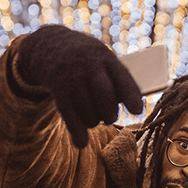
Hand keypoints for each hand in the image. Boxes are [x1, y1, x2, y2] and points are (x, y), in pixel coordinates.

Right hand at [14, 25, 142, 146]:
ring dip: (94, 121)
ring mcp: (71, 78)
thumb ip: (116, 78)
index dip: (130, 95)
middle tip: (109, 117)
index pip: (122, 77)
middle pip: (105, 97)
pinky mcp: (57, 90)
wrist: (49, 44)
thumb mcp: (102, 58)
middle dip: (110, 113)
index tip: (137, 111)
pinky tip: (81, 143)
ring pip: (88, 111)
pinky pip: (69, 115)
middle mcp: (88, 66)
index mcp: (105, 56)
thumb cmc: (87, 57)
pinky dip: (77, 132)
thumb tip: (133, 105)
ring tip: (95, 118)